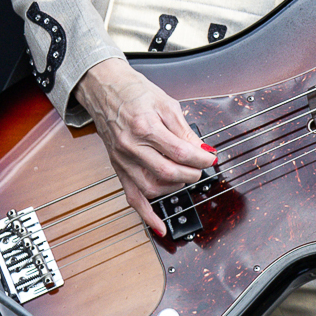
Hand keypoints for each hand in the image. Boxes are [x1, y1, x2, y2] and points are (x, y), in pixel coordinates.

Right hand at [73, 57, 217, 236]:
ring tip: (185, 177)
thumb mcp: (166, 104)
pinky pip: (131, 198)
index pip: (180, 151)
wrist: (104, 89)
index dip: (201, 158)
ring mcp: (123, 160)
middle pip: (168, 172)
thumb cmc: (134, 92)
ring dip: (174, 188)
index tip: (211, 157)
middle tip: (201, 167)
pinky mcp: (118, 168)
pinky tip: (159, 226)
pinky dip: (146, 215)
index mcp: (145, 126)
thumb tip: (201, 150)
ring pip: (152, 188)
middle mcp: (131, 146)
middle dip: (191, 174)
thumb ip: (184, 130)